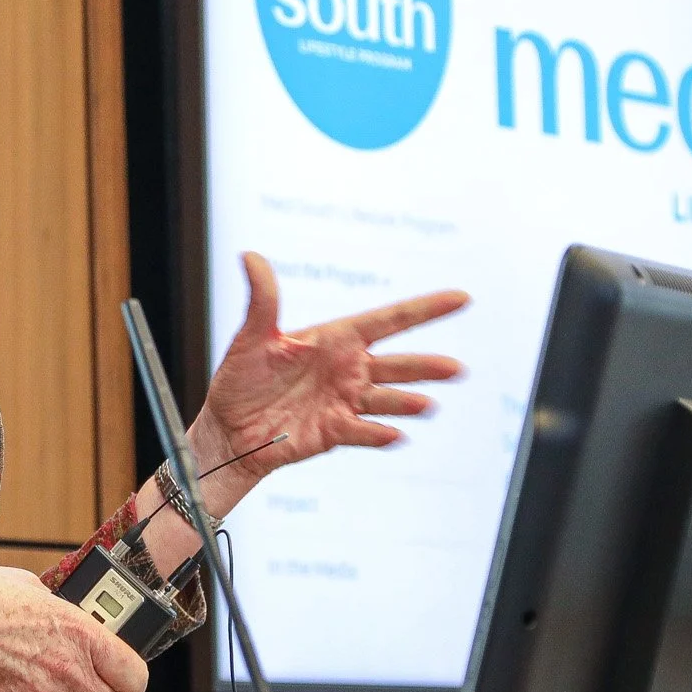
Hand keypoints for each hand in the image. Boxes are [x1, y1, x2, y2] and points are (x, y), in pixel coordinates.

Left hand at [190, 252, 467, 498]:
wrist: (230, 428)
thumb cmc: (241, 378)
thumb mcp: (251, 336)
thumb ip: (262, 299)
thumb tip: (249, 256)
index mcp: (337, 339)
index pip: (390, 320)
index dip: (426, 309)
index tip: (461, 298)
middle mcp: (349, 369)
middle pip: (398, 365)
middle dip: (427, 366)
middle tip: (458, 368)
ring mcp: (346, 401)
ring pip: (388, 400)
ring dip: (408, 402)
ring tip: (428, 404)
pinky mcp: (336, 432)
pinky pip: (363, 432)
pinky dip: (379, 434)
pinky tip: (397, 435)